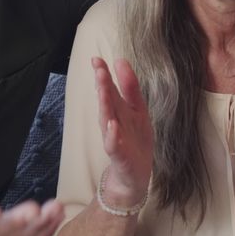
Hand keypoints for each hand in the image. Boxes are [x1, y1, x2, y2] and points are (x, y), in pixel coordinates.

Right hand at [92, 57, 152, 208]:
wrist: (133, 177)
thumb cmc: (134, 141)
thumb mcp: (138, 111)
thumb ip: (130, 87)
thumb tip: (121, 61)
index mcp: (121, 110)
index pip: (111, 88)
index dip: (105, 74)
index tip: (96, 58)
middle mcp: (115, 122)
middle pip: (107, 101)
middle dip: (103, 85)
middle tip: (98, 69)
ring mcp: (115, 139)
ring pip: (108, 119)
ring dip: (105, 106)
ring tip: (103, 91)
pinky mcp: (119, 156)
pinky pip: (114, 145)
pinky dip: (112, 136)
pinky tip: (112, 126)